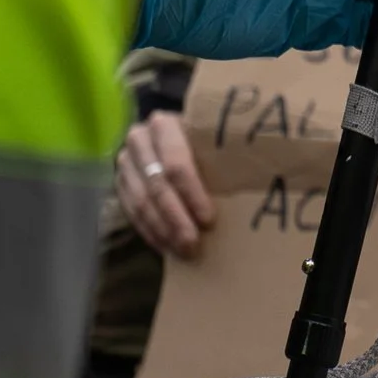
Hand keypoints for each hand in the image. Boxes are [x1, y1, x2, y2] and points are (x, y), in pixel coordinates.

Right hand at [116, 109, 214, 255]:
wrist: (172, 136)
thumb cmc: (203, 143)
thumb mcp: (211, 142)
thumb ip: (222, 157)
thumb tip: (259, 183)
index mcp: (164, 125)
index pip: (175, 163)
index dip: (192, 194)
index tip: (209, 220)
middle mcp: (138, 140)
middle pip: (157, 186)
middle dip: (176, 219)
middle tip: (193, 245)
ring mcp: (125, 162)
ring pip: (141, 202)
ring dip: (162, 230)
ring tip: (183, 252)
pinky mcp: (119, 183)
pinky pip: (131, 212)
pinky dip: (150, 232)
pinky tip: (166, 248)